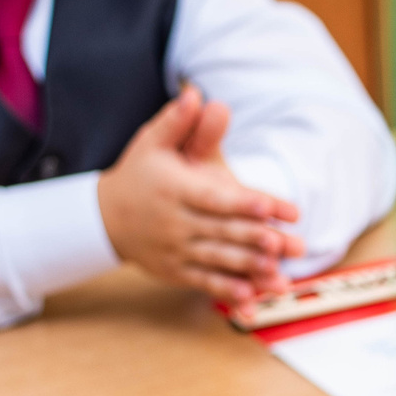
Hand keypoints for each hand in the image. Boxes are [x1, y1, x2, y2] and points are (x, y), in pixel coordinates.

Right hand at [96, 85, 303, 304]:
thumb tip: (197, 95)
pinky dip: (229, 293)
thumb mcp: (152, 143)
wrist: (103, 217)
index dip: (248, 204)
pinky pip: (205, 283)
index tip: (278, 208)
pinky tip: (253, 300)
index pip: (216, 199)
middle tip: (291, 246)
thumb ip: (178, 122)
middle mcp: (175, 222)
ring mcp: (175, 250)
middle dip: (259, 239)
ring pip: (218, 261)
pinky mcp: (176, 271)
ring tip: (281, 277)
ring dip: (251, 270)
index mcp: (175, 190)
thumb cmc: (140, 174)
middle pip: (223, 232)